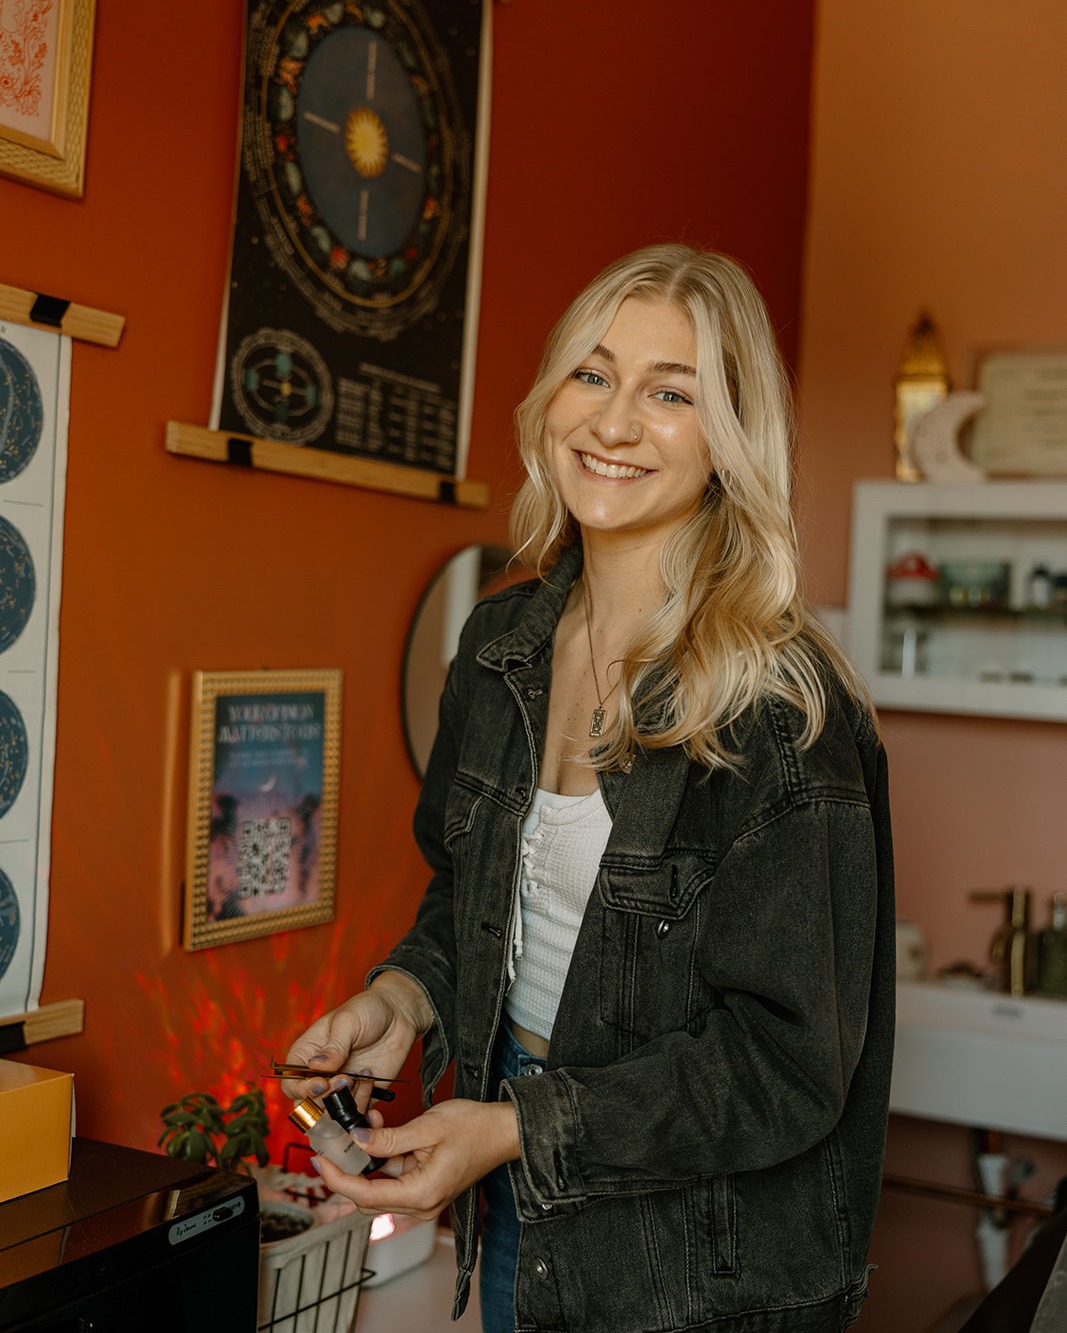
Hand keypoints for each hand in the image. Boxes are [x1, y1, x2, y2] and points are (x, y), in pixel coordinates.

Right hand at [282, 971, 432, 1105]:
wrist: (399, 1014)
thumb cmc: (367, 1009)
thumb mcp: (348, 1022)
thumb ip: (333, 1047)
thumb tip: (315, 1066)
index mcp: (306, 1055)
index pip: (292, 1084)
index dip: (302, 1090)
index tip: (322, 1084)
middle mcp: (321, 1076)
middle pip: (309, 1106)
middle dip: (325, 1101)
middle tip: (345, 1081)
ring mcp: (341, 1089)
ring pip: (332, 1116)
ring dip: (346, 1107)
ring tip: (363, 1080)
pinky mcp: (363, 1097)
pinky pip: (357, 1117)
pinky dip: (364, 1117)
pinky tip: (373, 1097)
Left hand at [311, 1098, 520, 1220]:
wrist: (503, 1131)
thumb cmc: (475, 1128)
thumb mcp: (428, 1127)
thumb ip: (389, 1138)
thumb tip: (356, 1140)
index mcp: (421, 1194)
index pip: (364, 1195)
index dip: (337, 1178)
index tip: (319, 1158)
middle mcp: (420, 1205)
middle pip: (367, 1196)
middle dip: (345, 1169)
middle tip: (328, 1143)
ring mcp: (422, 1198)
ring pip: (378, 1186)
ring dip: (364, 1160)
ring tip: (358, 1128)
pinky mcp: (424, 1187)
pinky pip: (392, 1178)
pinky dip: (381, 1159)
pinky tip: (376, 1133)